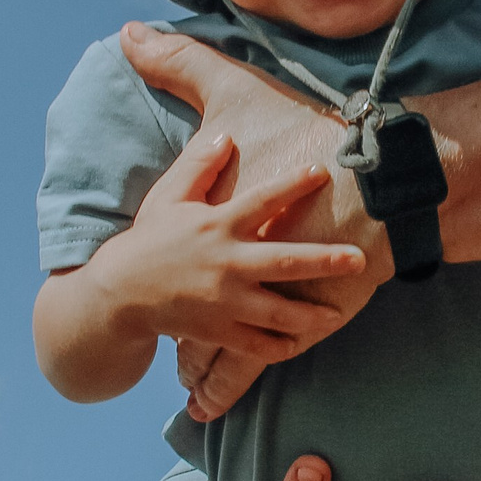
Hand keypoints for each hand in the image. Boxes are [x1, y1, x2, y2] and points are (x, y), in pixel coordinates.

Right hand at [122, 22, 390, 418]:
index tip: (323, 171)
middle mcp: (226, 263)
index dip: (293, 185)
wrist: (119, 295)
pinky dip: (280, 346)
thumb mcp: (169, 196)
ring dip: (312, 314)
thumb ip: (198, 165)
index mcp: (217, 225)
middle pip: (285, 262)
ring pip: (278, 312)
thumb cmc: (150, 240)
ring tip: (339, 313)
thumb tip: (226, 134)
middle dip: (326, 261)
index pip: (262, 200)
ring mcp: (224, 301)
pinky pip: (256, 344)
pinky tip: (302, 342)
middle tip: (361, 259)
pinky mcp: (218, 330)